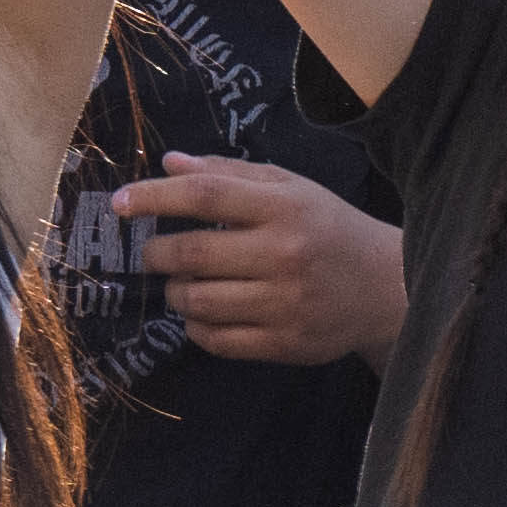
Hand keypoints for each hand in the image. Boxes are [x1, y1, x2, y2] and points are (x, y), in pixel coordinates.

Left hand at [114, 152, 412, 367]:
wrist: (386, 287)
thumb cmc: (329, 228)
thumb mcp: (291, 189)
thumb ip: (230, 175)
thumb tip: (169, 163)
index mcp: (285, 207)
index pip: (206, 195)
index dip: (155, 197)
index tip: (120, 203)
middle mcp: (284, 253)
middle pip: (191, 253)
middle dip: (156, 253)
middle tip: (154, 252)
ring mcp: (285, 303)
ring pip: (196, 301)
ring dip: (174, 292)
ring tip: (183, 284)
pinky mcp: (284, 343)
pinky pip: (215, 339)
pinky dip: (195, 327)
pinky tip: (205, 314)